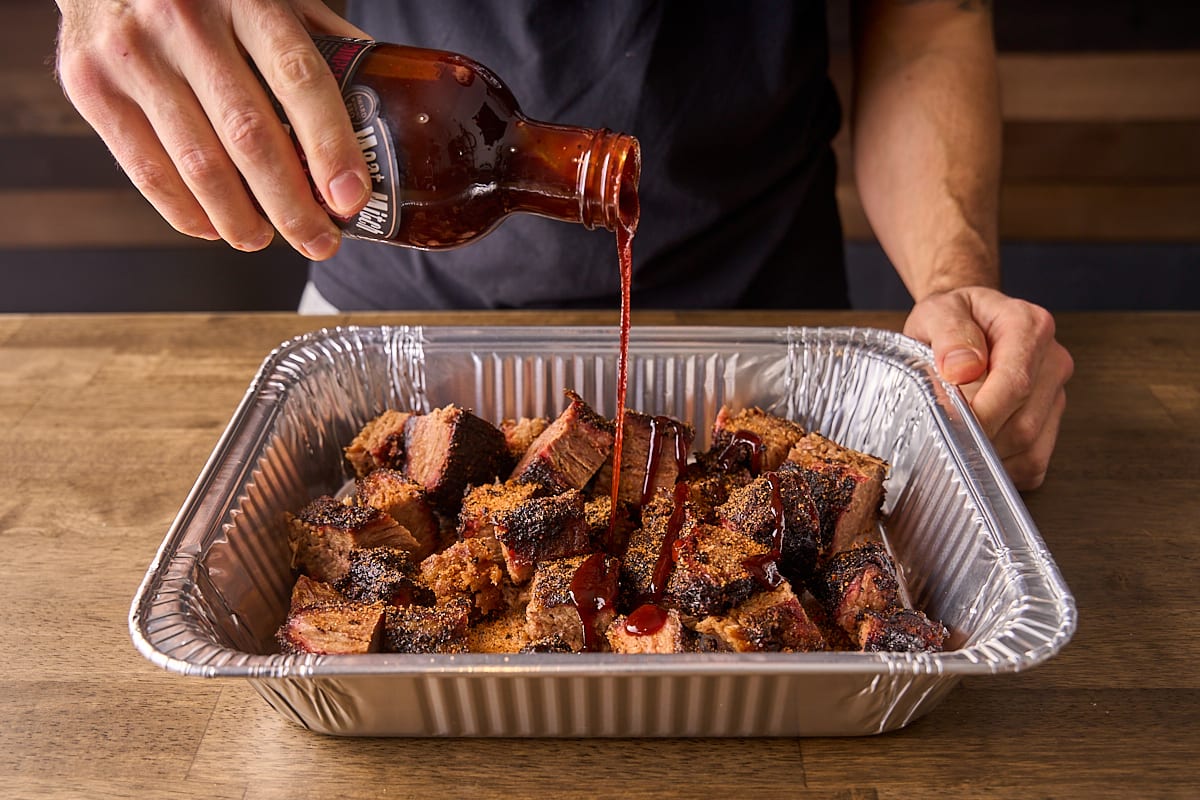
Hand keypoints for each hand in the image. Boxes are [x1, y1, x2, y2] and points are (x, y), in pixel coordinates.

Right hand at [54, 0, 371, 259]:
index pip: (298, 79)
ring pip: (198, 164)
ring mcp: (132, 54)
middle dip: (293, 205)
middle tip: (321, 242)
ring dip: (242, 219)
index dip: (329, 146)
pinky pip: (146, 170)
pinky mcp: (89, 86)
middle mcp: (184, 20)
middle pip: (250, 135)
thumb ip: (320, 41)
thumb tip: (386, 103)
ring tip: (269, 240)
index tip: (350, 198)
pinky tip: (216, 227)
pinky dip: (187, 212)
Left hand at [903, 287, 1073, 489]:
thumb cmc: (951, 317)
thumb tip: (961, 368)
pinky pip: (1033, 464)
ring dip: (988, 459)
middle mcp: (1052, 361)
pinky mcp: (1052, 422)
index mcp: (1029, 326)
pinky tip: (975, 454)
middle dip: (978, 440)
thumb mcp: (937, 311)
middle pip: (1023, 423)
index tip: (949, 426)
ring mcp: (1056, 394)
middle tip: (940, 437)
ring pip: (1030, 449)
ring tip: (954, 441)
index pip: (1015, 384)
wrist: (964, 321)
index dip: (981, 414)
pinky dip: (1001, 469)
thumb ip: (948, 333)